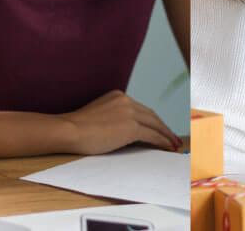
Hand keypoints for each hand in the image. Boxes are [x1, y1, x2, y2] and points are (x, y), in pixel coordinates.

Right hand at [60, 90, 182, 154]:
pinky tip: (167, 147)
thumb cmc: (77, 128)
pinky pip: (152, 135)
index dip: (152, 120)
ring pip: (155, 124)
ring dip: (166, 135)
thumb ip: (113, 117)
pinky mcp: (131, 127)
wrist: (70, 130)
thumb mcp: (98, 115)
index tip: (158, 128)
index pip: (140, 109)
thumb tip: (127, 132)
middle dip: (163, 127)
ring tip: (174, 144)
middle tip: (173, 137)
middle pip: (151, 115)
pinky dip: (162, 141)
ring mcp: (129, 112)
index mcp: (117, 96)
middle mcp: (125, 100)